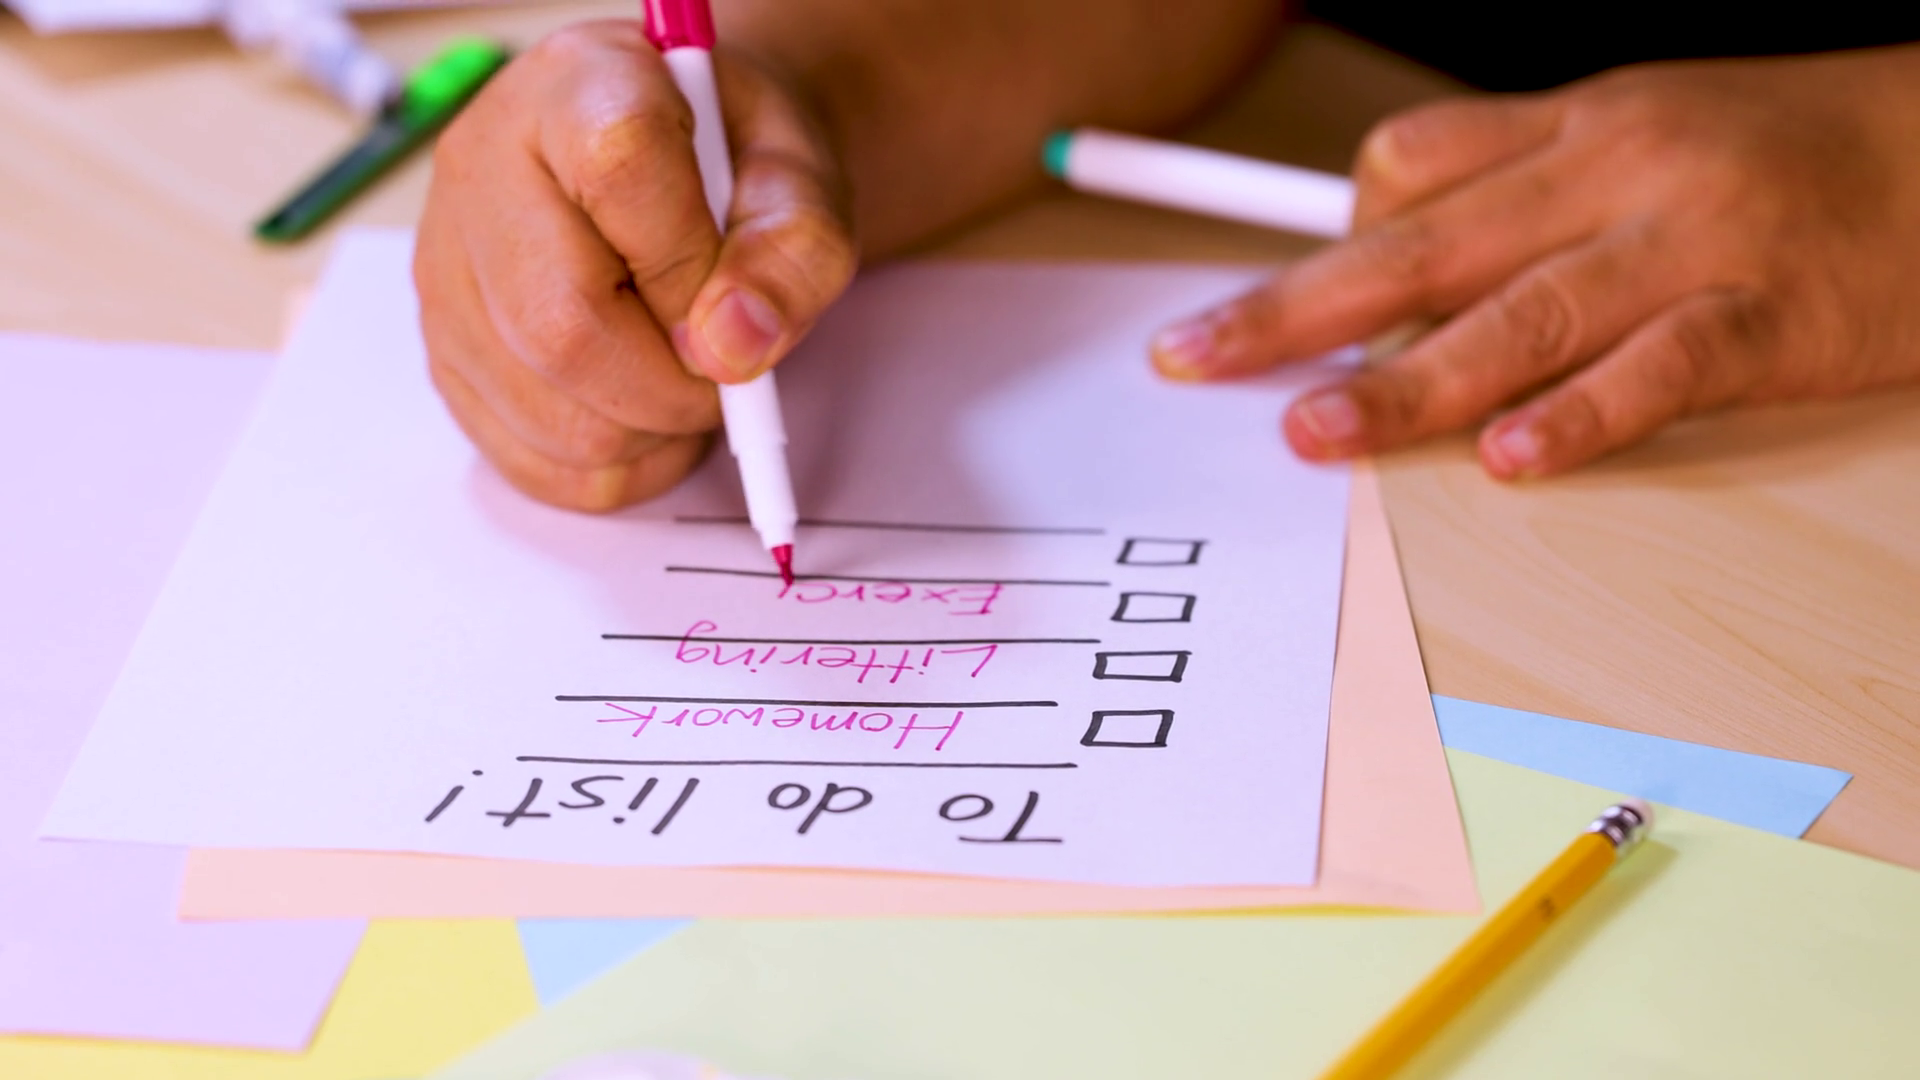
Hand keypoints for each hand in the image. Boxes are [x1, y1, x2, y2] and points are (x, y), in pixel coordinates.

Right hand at [416, 20, 855, 509]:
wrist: (690, 165)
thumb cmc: (736, 164)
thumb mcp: (801, 182)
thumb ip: (792, 252)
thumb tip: (731, 347)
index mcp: (577, 87)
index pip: (619, 175)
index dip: (690, 270)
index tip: (730, 300)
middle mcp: (483, 165)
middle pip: (560, 326)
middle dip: (673, 388)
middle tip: (722, 375)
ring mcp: (447, 265)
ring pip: (542, 411)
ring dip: (647, 436)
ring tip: (686, 385)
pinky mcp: (443, 348)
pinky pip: (521, 457)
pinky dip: (608, 469)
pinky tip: (643, 417)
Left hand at [1149, 47, 1919, 477]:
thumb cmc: (1792, 149)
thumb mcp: (1647, 133)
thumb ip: (1529, 194)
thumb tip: (1401, 272)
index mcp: (1578, 123)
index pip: (1413, 162)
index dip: (1328, 239)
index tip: (1247, 309)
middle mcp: (1617, 169)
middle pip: (1424, 241)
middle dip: (1295, 307)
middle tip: (1195, 361)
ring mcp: (1694, 240)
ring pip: (1524, 311)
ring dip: (1407, 380)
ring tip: (1314, 431)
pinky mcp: (1773, 315)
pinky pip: (1661, 365)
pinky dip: (1583, 413)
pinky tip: (1513, 458)